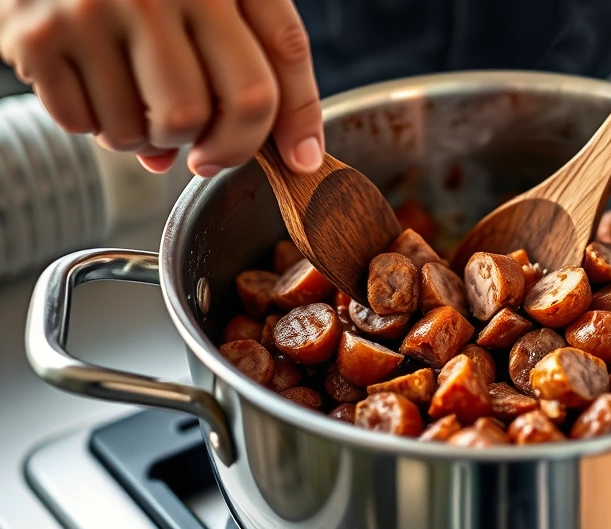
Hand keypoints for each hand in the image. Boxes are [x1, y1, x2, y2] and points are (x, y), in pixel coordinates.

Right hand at [0, 0, 323, 176]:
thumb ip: (244, 58)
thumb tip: (249, 156)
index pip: (277, 62)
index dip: (296, 122)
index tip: (299, 160)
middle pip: (218, 113)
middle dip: (218, 145)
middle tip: (202, 143)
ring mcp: (95, 11)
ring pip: (149, 132)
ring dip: (148, 137)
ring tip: (138, 98)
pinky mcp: (40, 37)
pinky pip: (86, 126)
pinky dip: (95, 124)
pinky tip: (95, 84)